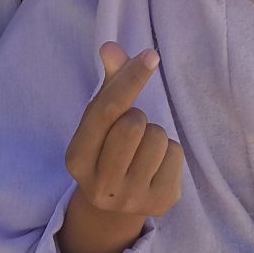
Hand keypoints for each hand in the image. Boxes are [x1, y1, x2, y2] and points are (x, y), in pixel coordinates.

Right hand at [65, 42, 183, 217]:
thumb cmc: (108, 147)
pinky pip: (176, 154)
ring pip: (158, 138)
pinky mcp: (160, 203)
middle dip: (138, 116)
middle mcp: (100, 185)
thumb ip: (108, 81)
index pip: (106, 111)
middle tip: (131, 130)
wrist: (116, 205)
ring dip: (154, 134)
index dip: (130, 78)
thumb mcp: (100, 118)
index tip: (151, 55)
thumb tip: (110, 47)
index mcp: (77, 159)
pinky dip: (170, 152)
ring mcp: (131, 199)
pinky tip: (156, 165)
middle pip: (133, 124)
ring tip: (142, 150)